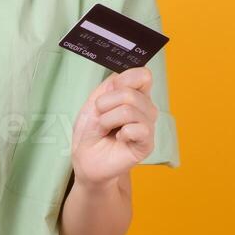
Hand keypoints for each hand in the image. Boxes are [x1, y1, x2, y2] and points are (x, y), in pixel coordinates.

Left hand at [70, 66, 156, 187]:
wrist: (86, 159)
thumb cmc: (91, 131)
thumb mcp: (93, 102)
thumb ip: (110, 86)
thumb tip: (124, 75)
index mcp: (134, 94)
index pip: (143, 75)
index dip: (123, 81)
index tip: (109, 93)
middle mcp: (145, 108)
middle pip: (130, 93)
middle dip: (105, 105)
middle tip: (101, 119)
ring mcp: (147, 125)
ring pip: (129, 110)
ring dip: (108, 120)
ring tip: (106, 130)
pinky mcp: (147, 144)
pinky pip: (139, 129)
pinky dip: (122, 133)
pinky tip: (119, 139)